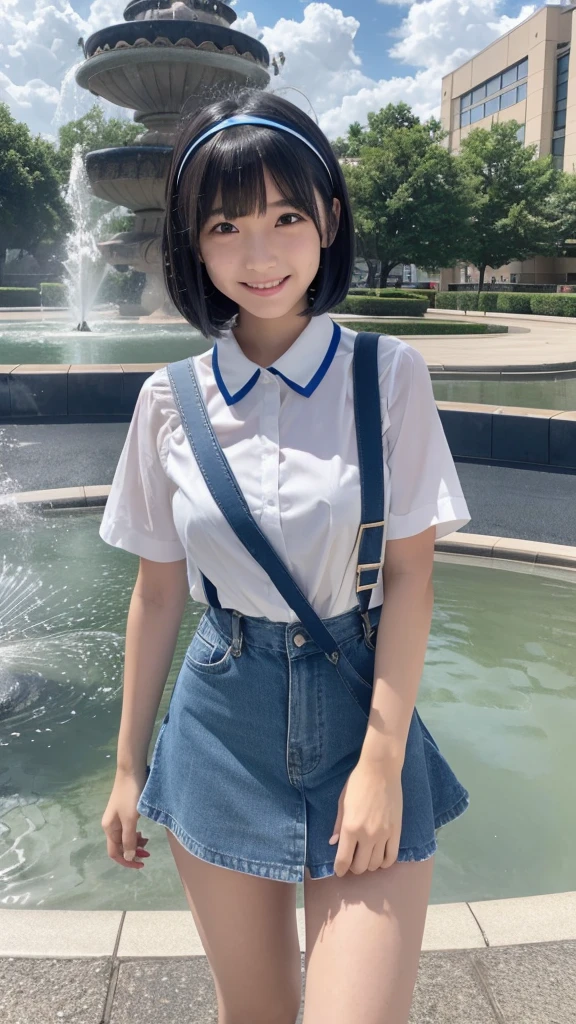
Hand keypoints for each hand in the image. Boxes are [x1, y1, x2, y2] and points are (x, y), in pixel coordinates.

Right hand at [102, 768, 150, 869]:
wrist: (132, 771)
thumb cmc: (130, 796)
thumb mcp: (130, 820)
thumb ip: (129, 839)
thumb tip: (129, 857)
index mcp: (109, 828)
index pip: (115, 852)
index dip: (127, 861)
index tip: (141, 864)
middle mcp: (111, 825)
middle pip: (120, 846)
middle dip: (133, 852)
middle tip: (149, 854)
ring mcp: (117, 818)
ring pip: (125, 838)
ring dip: (135, 843)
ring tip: (148, 843)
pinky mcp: (125, 811)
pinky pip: (128, 829)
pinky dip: (136, 834)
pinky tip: (143, 833)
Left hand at [328, 759, 402, 875]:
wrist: (381, 769)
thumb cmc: (358, 783)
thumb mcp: (342, 803)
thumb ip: (338, 825)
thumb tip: (334, 843)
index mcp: (350, 827)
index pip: (343, 860)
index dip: (339, 870)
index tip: (339, 871)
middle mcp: (367, 835)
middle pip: (360, 866)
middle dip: (353, 868)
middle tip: (352, 861)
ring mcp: (384, 834)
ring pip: (376, 864)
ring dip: (369, 865)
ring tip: (365, 857)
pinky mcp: (396, 831)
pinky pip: (392, 856)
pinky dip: (385, 862)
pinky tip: (380, 858)